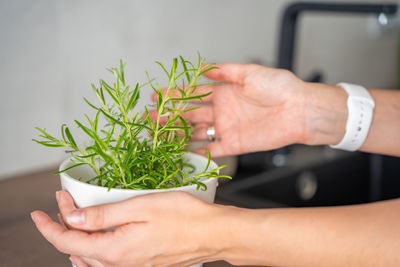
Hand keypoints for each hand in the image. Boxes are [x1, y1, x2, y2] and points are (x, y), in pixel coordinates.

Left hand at [31, 190, 225, 266]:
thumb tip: (72, 218)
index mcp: (115, 250)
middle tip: (64, 203)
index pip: (67, 242)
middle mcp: (120, 264)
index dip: (48, 227)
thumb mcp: (139, 207)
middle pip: (77, 250)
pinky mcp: (141, 264)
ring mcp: (131, 266)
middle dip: (64, 226)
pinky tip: (95, 242)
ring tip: (73, 219)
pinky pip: (106, 262)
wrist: (213, 234)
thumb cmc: (183, 216)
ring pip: (90, 259)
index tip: (39, 213)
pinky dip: (92, 250)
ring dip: (77, 239)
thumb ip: (103, 214)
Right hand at [153, 63, 308, 156]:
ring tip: (160, 135)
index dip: (174, 94)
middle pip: (190, 114)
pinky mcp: (234, 144)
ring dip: (178, 134)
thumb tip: (204, 67)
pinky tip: (183, 153)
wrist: (300, 110)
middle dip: (169, 115)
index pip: (193, 93)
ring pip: (196, 132)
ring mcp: (227, 128)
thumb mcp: (250, 72)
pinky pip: (212, 149)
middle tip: (151, 117)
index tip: (157, 95)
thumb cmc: (280, 87)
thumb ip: (226, 71)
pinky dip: (198, 152)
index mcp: (224, 92)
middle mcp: (222, 111)